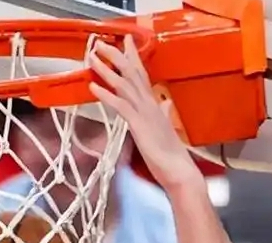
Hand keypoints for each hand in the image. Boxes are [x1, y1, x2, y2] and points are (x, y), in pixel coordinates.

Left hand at [88, 38, 201, 189]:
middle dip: (117, 56)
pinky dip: (106, 94)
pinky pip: (120, 105)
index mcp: (155, 105)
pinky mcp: (139, 125)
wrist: (179, 171)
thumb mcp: (165, 128)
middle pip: (133, 73)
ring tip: (93, 57)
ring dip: (107, 70)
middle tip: (103, 42)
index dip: (133, 57)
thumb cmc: (171, 154)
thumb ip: (164, 114)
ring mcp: (145, 113)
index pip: (143, 75)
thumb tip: (166, 104)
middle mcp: (151, 104)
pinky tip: (94, 86)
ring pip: (125, 84)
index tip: (125, 41)